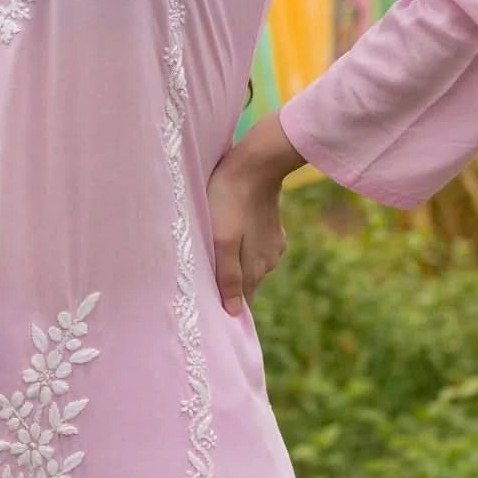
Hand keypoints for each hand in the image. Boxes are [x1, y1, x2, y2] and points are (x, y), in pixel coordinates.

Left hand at [206, 117, 297, 316]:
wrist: (255, 164)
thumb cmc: (228, 201)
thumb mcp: (221, 240)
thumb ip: (228, 277)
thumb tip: (234, 313)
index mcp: (255, 270)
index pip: (242, 302)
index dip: (226, 306)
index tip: (209, 310)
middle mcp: (268, 263)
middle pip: (245, 284)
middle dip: (227, 285)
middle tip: (203, 277)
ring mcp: (273, 246)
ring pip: (250, 264)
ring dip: (234, 262)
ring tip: (215, 251)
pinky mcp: (273, 230)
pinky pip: (255, 247)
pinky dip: (243, 245)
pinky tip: (232, 233)